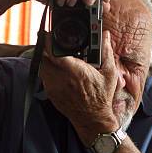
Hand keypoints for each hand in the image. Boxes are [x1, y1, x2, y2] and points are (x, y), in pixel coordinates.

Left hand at [39, 30, 118, 145]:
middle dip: (46, 48)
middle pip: (44, 57)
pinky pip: (44, 76)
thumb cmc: (102, 97)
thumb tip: (105, 35)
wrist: (92, 119)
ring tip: (55, 54)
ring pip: (42, 66)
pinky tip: (57, 68)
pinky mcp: (50, 93)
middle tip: (52, 41)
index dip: (47, 41)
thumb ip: (106, 52)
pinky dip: (47, 69)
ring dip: (46, 58)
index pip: (53, 53)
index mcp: (75, 71)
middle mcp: (61, 79)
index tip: (48, 34)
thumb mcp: (109, 73)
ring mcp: (54, 87)